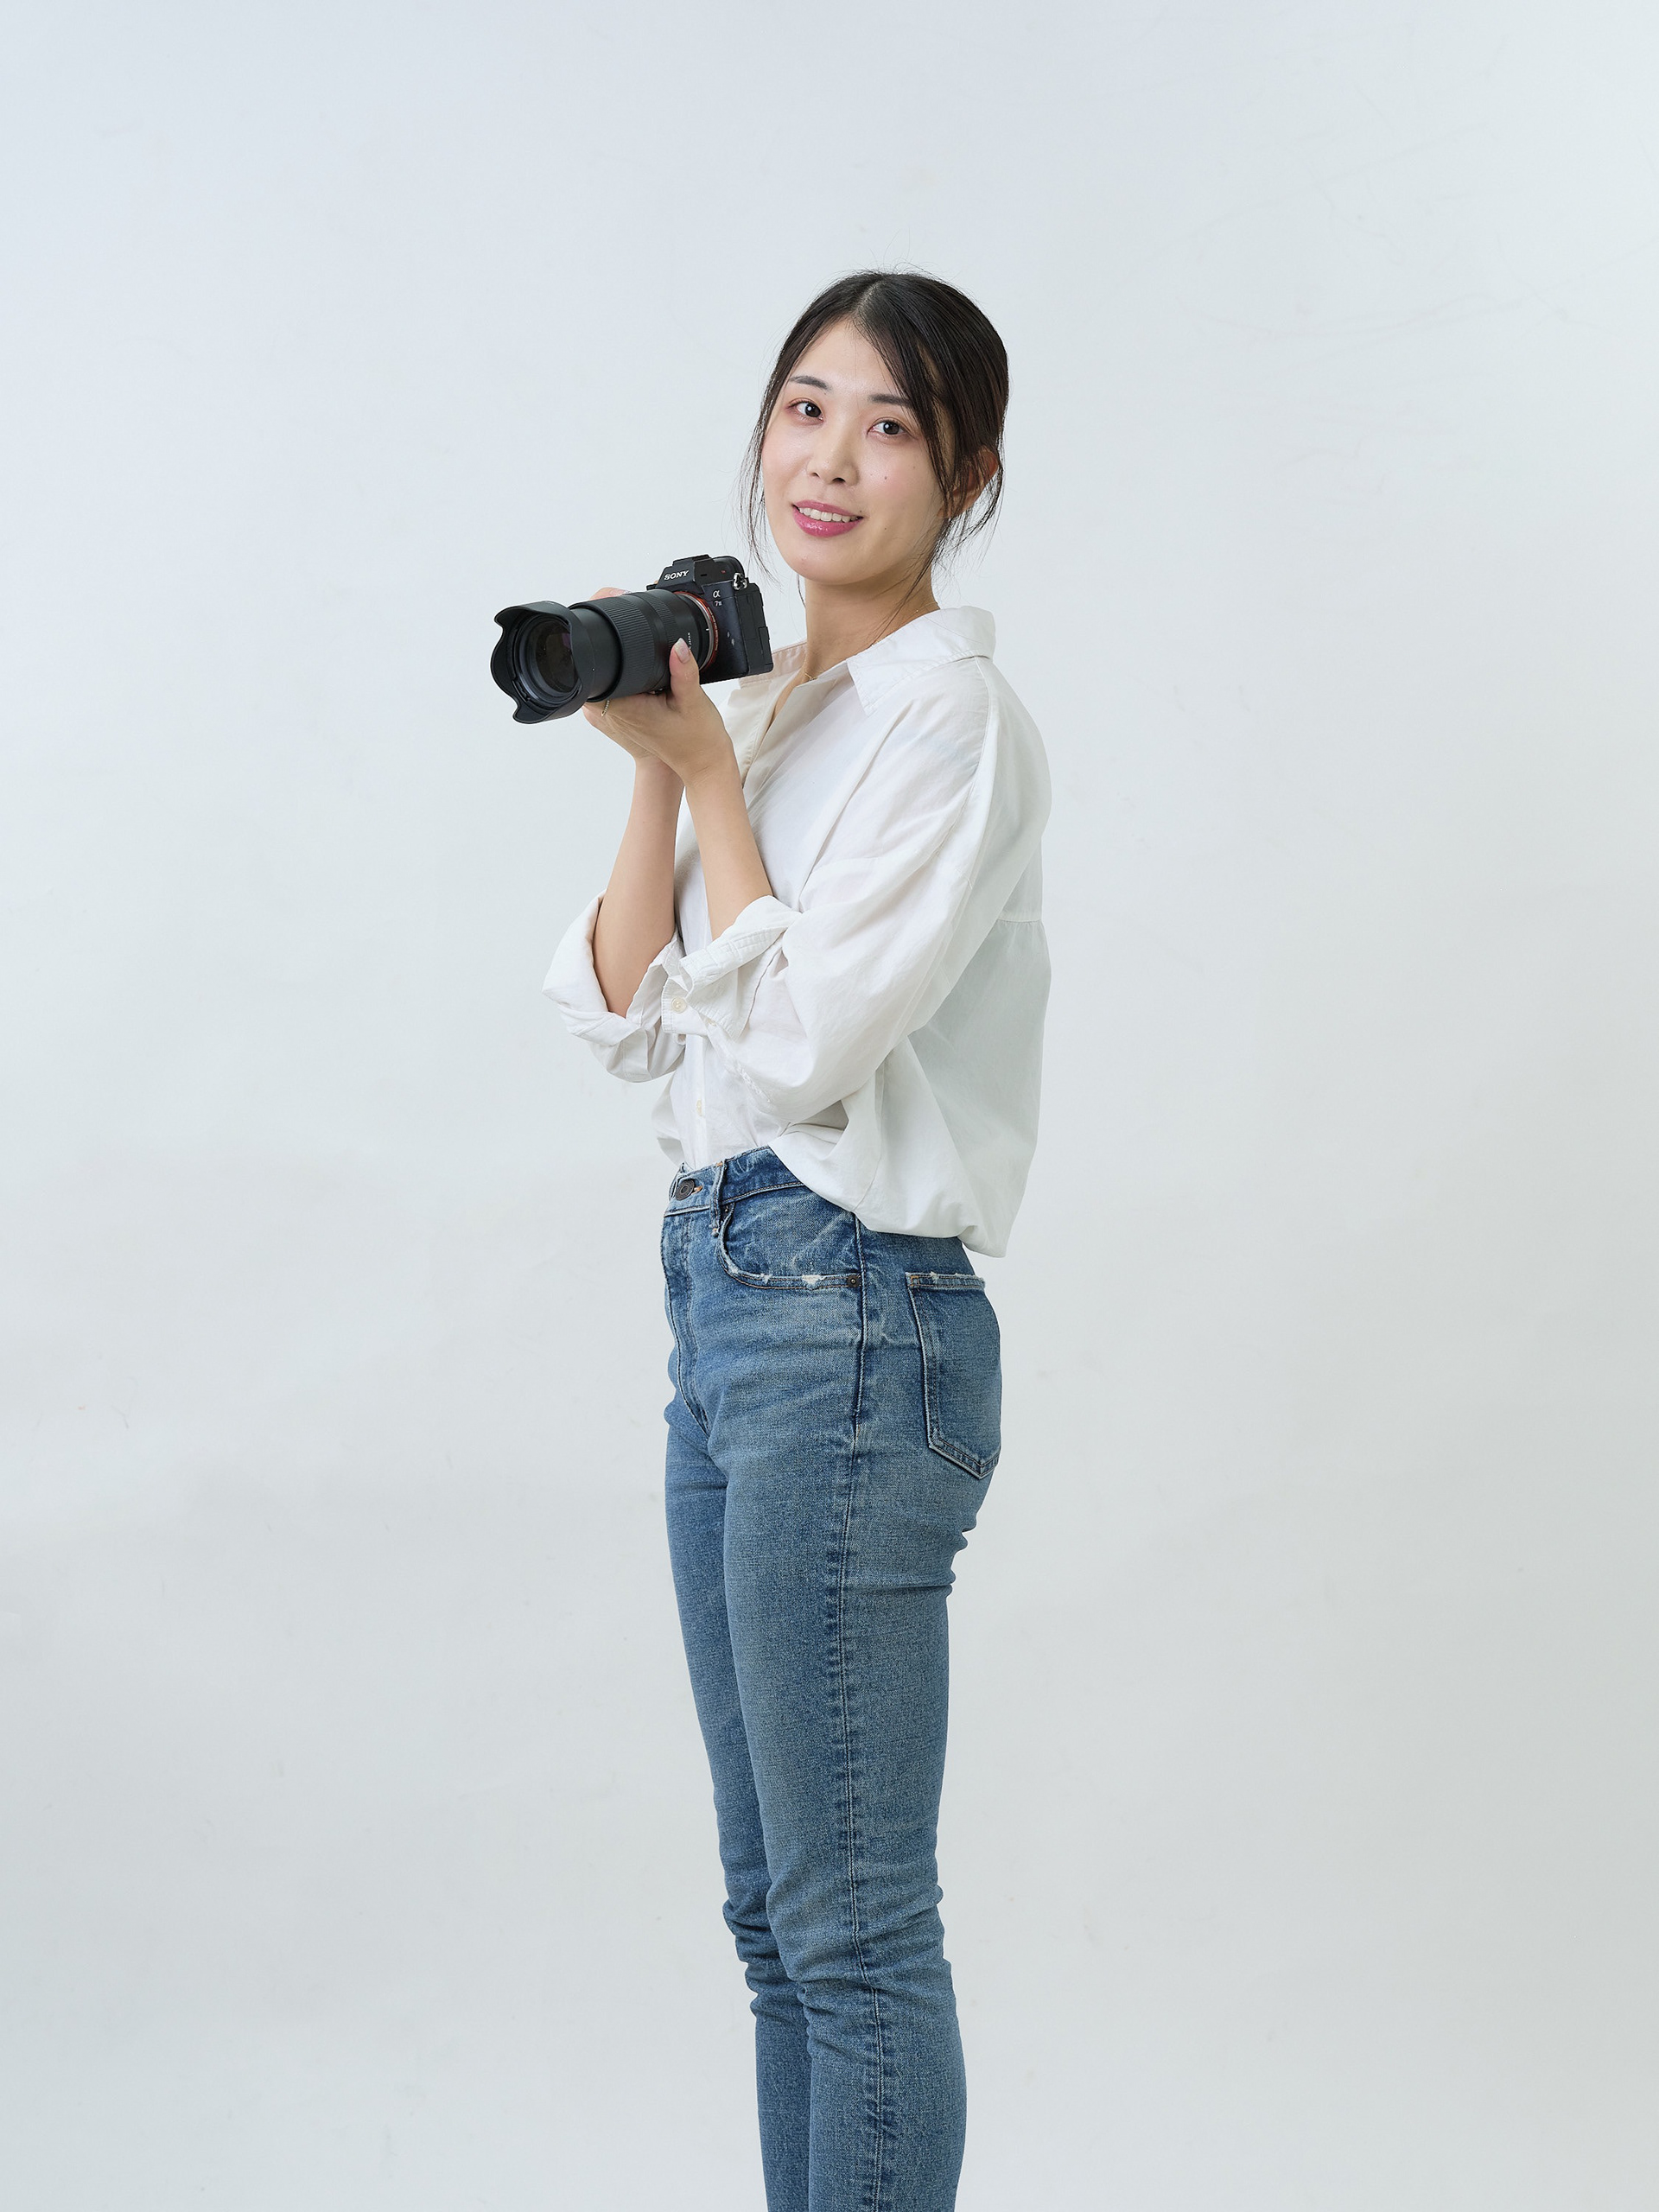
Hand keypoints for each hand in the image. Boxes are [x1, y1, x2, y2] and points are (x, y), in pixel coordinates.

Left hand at [581, 588, 735, 787]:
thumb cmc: (696, 740)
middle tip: (637, 635)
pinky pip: (612, 686)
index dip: (601, 638)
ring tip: (644, 655)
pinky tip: (645, 672)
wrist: (701, 765)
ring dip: (617, 661)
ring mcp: (613, 715)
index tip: (617, 618)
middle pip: (593, 666)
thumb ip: (684, 671)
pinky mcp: (621, 714)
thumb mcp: (693, 701)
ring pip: (601, 675)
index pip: (592, 666)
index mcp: (621, 707)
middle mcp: (610, 712)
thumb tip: (677, 645)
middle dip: (610, 645)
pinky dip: (624, 674)